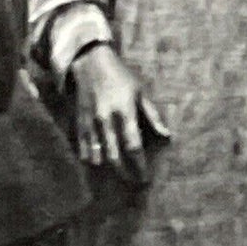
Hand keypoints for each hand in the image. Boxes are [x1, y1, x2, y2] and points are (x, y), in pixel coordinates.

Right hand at [70, 45, 168, 185]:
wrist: (90, 64)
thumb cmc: (121, 77)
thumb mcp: (141, 92)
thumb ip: (153, 115)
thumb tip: (168, 135)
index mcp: (125, 112)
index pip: (133, 145)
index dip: (140, 164)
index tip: (146, 177)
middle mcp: (106, 120)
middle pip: (115, 156)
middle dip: (126, 172)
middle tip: (135, 181)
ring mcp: (90, 123)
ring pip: (97, 156)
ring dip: (108, 168)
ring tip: (120, 175)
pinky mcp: (78, 124)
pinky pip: (83, 149)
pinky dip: (91, 159)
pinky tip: (100, 164)